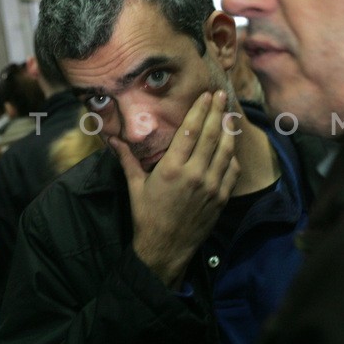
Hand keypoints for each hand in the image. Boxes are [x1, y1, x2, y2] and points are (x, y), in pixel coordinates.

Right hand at [110, 90, 238, 286]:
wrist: (165, 248)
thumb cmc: (146, 215)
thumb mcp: (135, 186)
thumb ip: (127, 159)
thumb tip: (111, 139)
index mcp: (171, 168)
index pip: (190, 130)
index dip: (200, 110)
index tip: (207, 95)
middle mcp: (194, 173)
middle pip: (211, 135)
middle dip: (217, 112)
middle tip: (222, 95)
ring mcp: (211, 186)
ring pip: (225, 151)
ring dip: (228, 130)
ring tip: (230, 115)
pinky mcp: (220, 198)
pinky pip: (232, 171)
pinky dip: (232, 156)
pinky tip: (230, 147)